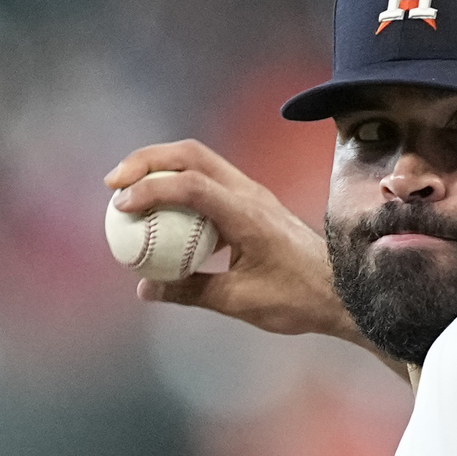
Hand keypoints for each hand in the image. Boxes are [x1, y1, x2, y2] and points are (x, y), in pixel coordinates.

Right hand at [105, 139, 353, 339]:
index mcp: (247, 214)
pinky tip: (162, 214)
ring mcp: (253, 194)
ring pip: (201, 162)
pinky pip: (210, 182)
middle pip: (191, 154)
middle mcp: (250, 194)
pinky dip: (180, 187)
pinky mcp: (254, 203)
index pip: (191, 185)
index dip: (150, 188)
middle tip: (114, 184)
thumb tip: (145, 287)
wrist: (342, 291)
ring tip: (130, 191)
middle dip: (147, 161)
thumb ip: (190, 291)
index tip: (120, 205)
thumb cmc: (297, 298)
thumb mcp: (239, 301)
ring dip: (162, 168)